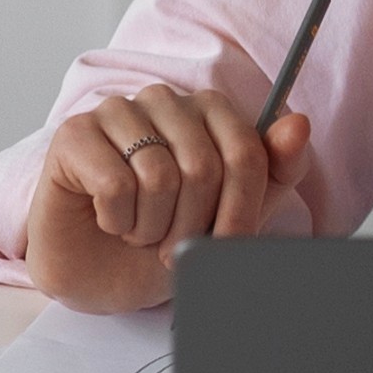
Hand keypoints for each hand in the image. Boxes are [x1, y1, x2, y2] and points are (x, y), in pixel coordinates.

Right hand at [22, 85, 314, 313]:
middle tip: (170, 243)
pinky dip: (118, 221)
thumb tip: (298, 123)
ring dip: (152, 226)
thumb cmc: (166, 236)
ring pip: (159, 176)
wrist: (101, 273)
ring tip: (139, 229)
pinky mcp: (75, 133)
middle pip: (203, 167)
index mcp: (208, 110)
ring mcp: (116, 110)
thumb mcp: (234, 212)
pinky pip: (115, 185)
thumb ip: (272, 170)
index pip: (246, 153)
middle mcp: (164, 99)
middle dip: (191, 225)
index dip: (241, 211)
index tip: (224, 244)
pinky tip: (110, 220)